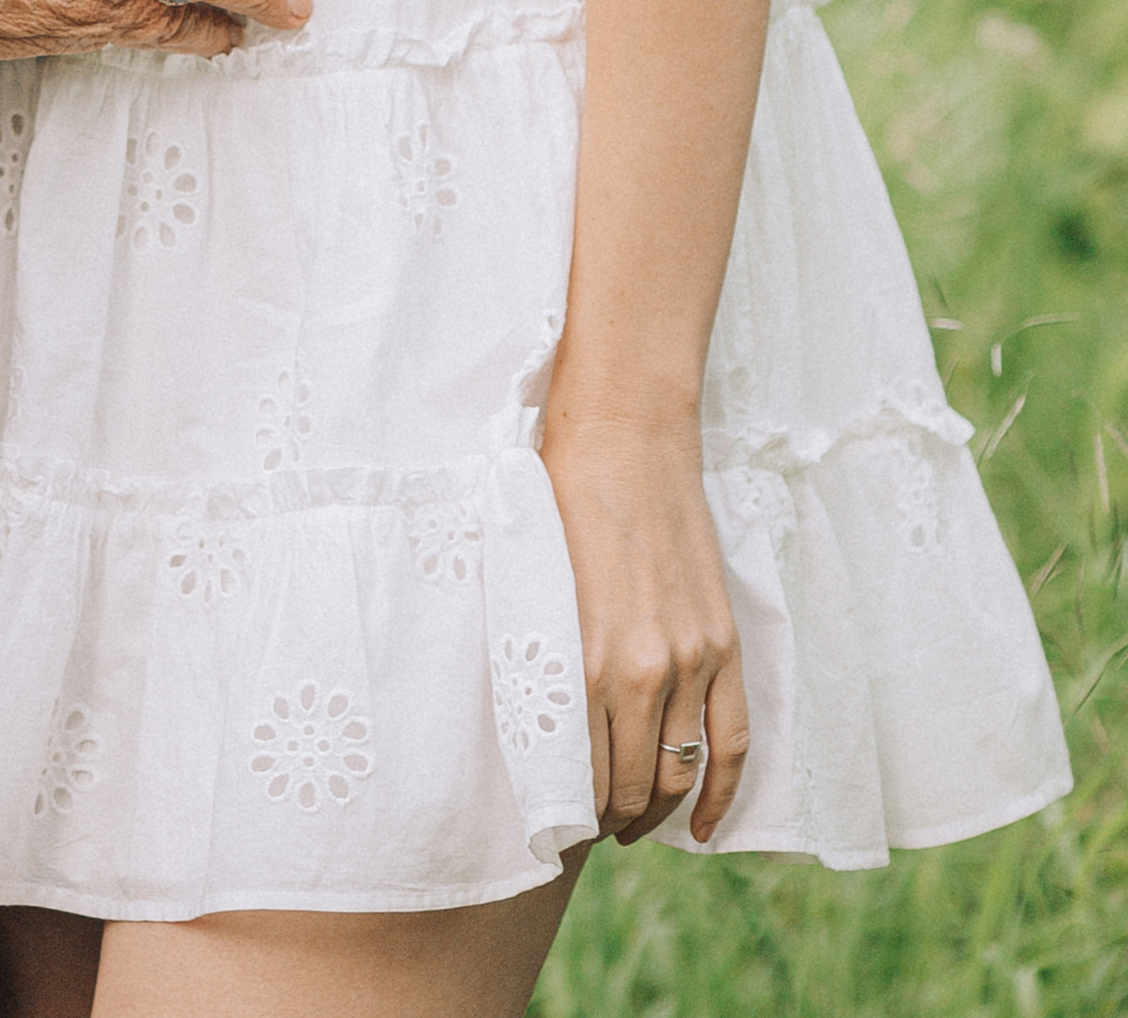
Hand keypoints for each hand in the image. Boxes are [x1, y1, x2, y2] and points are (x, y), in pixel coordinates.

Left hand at [540, 408, 746, 846]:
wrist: (625, 440)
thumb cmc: (560, 502)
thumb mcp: (534, 588)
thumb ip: (545, 660)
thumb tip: (540, 726)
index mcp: (582, 659)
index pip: (582, 773)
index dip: (573, 810)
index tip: (560, 821)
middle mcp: (640, 671)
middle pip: (634, 783)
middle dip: (613, 817)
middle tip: (594, 827)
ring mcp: (690, 660)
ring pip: (681, 770)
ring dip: (660, 810)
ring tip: (636, 825)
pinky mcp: (722, 644)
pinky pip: (733, 741)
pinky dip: (722, 794)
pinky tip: (707, 828)